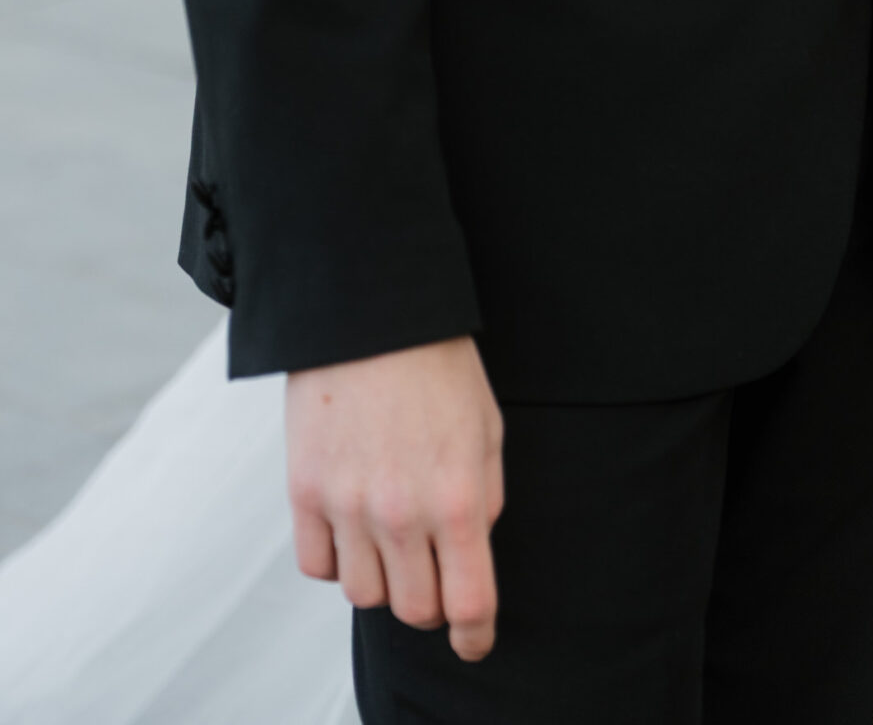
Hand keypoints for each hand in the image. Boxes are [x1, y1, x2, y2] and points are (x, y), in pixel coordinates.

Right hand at [287, 336, 504, 660]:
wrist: (370, 311)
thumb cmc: (438, 365)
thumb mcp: (486, 428)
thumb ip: (484, 498)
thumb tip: (470, 552)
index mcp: (459, 497)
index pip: (470, 602)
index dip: (476, 635)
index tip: (475, 642)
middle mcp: (403, 513)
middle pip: (414, 610)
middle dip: (430, 603)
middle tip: (433, 575)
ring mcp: (349, 506)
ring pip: (364, 595)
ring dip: (382, 578)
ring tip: (390, 538)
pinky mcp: (305, 492)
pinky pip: (317, 567)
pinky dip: (336, 560)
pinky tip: (351, 527)